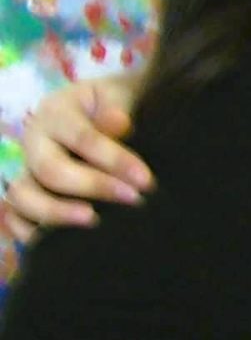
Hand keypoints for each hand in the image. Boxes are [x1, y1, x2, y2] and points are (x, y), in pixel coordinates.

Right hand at [5, 76, 149, 241]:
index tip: (146, 180)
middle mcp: (34, 140)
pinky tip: (59, 243)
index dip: (113, 160)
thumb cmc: (121, 104)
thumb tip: (119, 123)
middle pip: (49, 170)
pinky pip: (15, 216)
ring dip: (56, 213)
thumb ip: (121, 107)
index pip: (81, 137)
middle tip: (133, 200)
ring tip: (94, 222)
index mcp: (56, 111)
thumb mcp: (124, 96)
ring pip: (22, 195)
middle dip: (93, 187)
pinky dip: (29, 231)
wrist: (113, 110)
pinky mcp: (28, 193)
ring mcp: (27, 168)